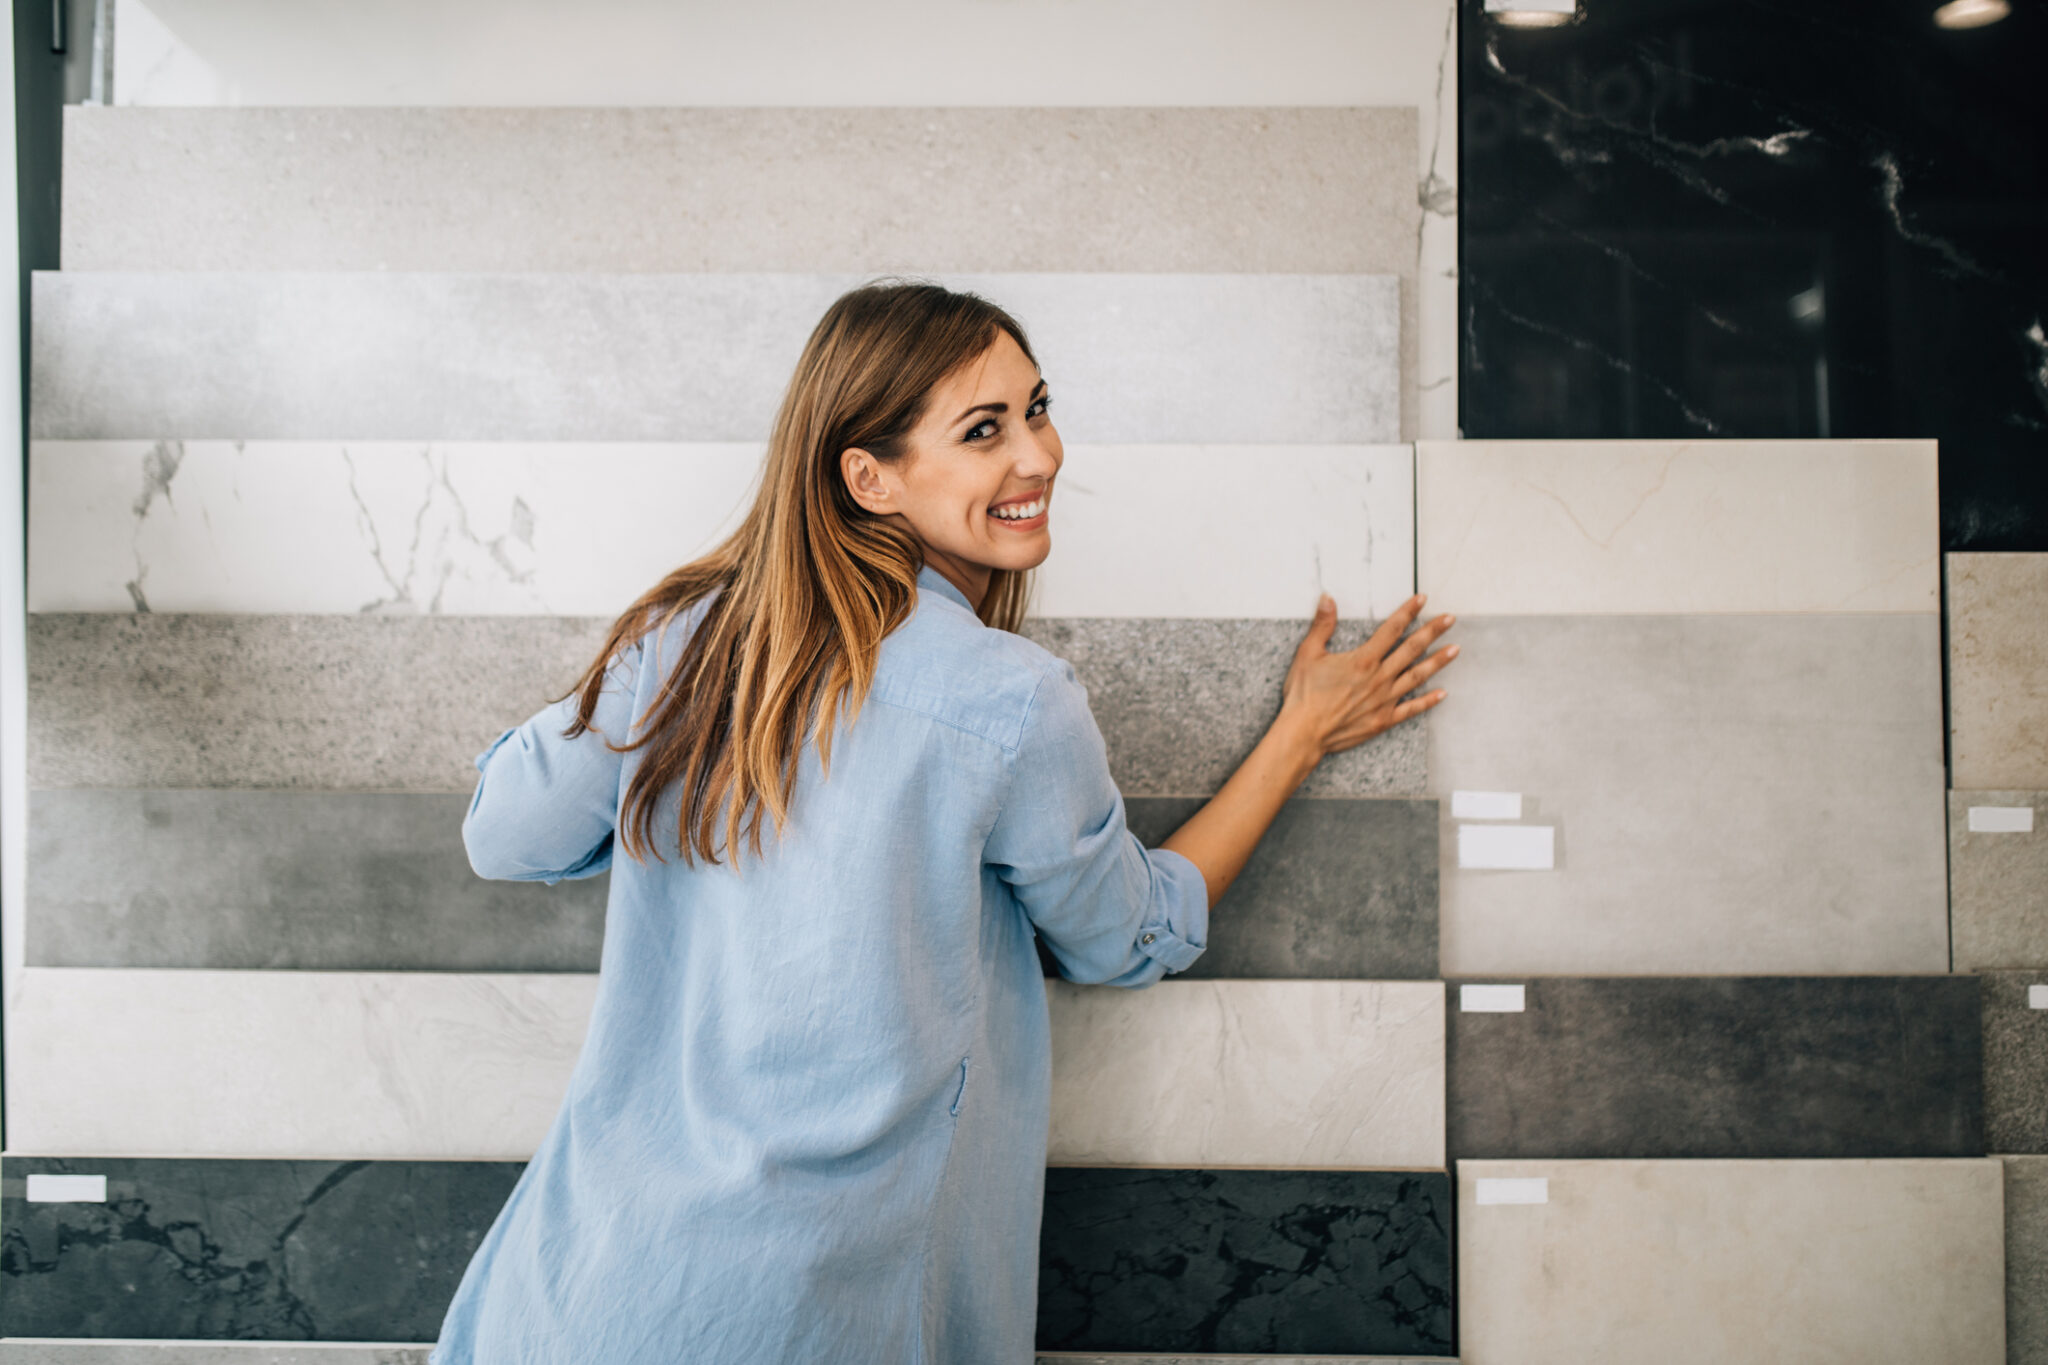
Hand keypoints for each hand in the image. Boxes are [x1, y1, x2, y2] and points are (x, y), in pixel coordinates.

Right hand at [1276, 592, 1456, 762]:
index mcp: (1363, 660)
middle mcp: (1379, 677)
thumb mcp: (1308, 654)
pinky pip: (1411, 709)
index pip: (1392, 629)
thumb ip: (1322, 625)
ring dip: (1438, 662)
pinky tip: (1442, 694)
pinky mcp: (1384, 719)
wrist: (1304, 732)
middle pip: (1412, 649)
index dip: (1408, 612)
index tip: (1422, 599)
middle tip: (1449, 619)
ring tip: (1455, 650)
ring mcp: (1385, 700)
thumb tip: (1328, 598)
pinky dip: (1427, 701)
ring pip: (1417, 676)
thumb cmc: (1304, 694)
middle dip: (1432, 631)